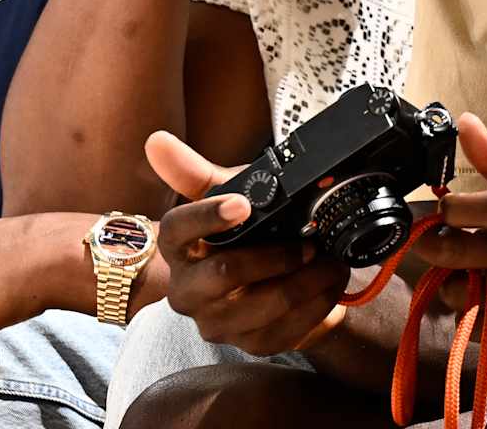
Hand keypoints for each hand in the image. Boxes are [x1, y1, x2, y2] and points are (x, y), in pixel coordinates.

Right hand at [147, 130, 351, 355]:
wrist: (274, 278)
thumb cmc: (247, 232)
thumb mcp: (227, 195)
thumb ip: (195, 172)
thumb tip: (156, 141)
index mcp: (179, 249)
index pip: (177, 230)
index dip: (206, 217)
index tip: (243, 204)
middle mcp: (188, 291)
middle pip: (223, 273)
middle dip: (274, 256)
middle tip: (308, 242)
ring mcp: (217, 323)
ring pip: (262, 306)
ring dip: (305, 282)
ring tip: (329, 261)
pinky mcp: (250, 344)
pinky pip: (285, 331)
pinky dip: (316, 305)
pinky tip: (330, 286)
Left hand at [408, 114, 486, 360]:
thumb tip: (463, 122)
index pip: (470, 209)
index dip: (446, 211)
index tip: (444, 212)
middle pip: (456, 252)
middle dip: (434, 247)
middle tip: (434, 243)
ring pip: (461, 294)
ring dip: (453, 284)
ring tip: (466, 273)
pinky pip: (479, 327)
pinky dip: (473, 314)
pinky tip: (485, 299)